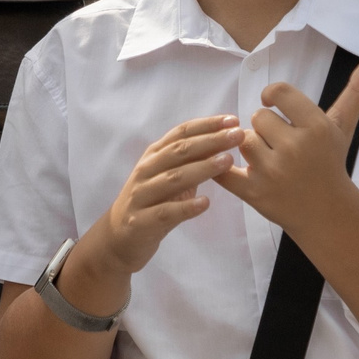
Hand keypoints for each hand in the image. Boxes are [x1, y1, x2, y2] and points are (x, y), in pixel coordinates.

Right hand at [84, 115, 242, 280]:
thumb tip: (224, 141)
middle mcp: (146, 170)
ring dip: (202, 168)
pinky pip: (166, 212)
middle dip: (210, 141)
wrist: (120, 238)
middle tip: (238, 135)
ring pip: (173, 178)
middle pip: (179, 151)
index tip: (233, 120)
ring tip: (228, 162)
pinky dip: (186, 207)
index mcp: (154, 155)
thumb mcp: (170, 176)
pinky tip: (205, 203)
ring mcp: (141, 195)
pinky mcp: (141, 221)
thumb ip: (191, 161)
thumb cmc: (152, 202)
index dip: (207, 125)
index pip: (181, 133)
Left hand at [213, 59, 358, 245]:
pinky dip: (221, 167)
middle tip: (281, 145)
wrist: (327, 213)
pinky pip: (224, 171)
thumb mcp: (342, 128)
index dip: (272, 97)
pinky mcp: (254, 192)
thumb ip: (355, 92)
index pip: (278, 92)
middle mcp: (294, 148)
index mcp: (315, 127)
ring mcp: (273, 172)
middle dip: (266, 130)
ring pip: (243, 141)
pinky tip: (228, 165)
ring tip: (270, 161)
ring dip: (252, 149)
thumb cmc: (330, 163)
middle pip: (258, 117)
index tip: (275, 106)